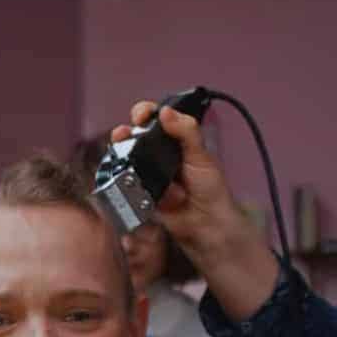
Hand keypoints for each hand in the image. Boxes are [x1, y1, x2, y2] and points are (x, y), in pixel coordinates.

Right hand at [110, 102, 253, 256]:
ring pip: (127, 157)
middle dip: (126, 133)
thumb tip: (167, 112)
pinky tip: (147, 188)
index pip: (155, 117)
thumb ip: (186, 131)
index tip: (143, 115)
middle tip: (125, 134)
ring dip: (128, 158)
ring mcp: (148, 172)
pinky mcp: (139, 191)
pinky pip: (128, 182)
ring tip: (131, 160)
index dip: (145, 112)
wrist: (205, 223)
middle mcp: (159, 154)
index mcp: (175, 139)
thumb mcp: (201, 155)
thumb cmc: (210, 190)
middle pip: (134, 135)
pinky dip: (135, 183)